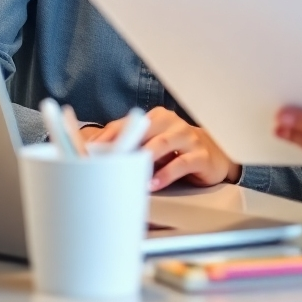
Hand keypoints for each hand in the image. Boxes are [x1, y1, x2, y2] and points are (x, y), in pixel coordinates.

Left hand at [83, 107, 241, 190]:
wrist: (214, 155)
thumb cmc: (176, 151)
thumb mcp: (153, 145)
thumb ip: (130, 148)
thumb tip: (94, 159)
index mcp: (156, 117)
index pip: (127, 124)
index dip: (107, 137)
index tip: (88, 152)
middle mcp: (171, 123)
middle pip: (143, 130)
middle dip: (124, 145)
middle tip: (105, 161)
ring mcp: (187, 137)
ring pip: (163, 143)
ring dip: (145, 157)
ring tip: (130, 172)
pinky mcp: (200, 155)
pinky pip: (181, 163)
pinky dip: (166, 174)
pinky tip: (153, 183)